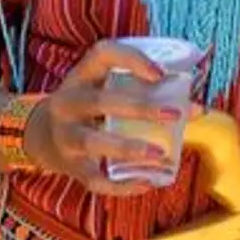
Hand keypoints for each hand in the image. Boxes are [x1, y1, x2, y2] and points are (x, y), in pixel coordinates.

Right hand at [25, 41, 181, 195]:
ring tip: (160, 154)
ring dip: (128, 148)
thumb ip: (149, 94)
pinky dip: (121, 185)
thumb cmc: (93, 107)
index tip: (161, 73)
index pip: (102, 54)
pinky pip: (94, 178)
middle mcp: (67, 104)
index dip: (132, 60)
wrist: (40, 135)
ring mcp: (65, 136)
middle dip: (139, 107)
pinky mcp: (70, 166)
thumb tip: (199, 110)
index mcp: (82, 76)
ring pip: (92, 142)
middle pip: (100, 102)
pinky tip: (147, 183)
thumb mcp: (108, 90)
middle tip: (174, 113)